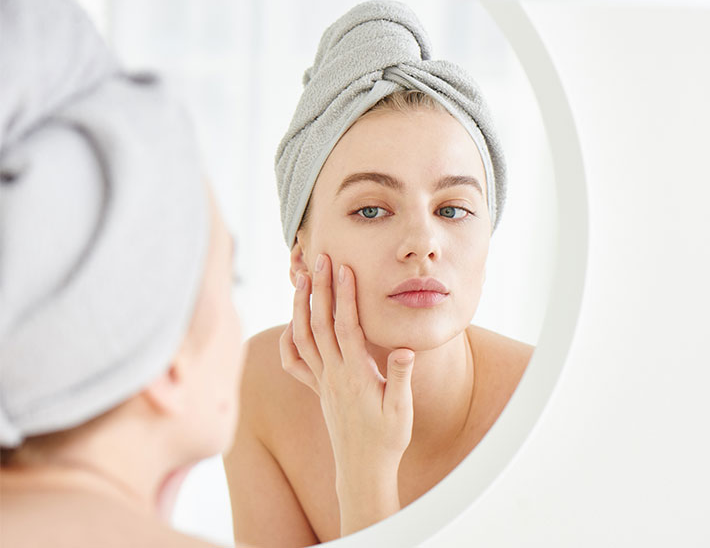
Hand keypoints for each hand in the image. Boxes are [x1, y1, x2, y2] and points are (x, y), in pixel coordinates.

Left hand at [279, 253, 414, 534]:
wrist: (363, 468)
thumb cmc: (387, 438)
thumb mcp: (401, 410)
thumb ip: (400, 378)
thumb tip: (403, 349)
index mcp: (355, 374)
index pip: (346, 327)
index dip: (344, 296)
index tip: (343, 268)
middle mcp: (333, 375)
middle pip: (319, 324)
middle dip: (318, 288)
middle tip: (319, 258)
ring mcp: (321, 381)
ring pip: (303, 337)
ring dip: (300, 306)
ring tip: (301, 277)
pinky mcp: (317, 389)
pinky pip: (294, 362)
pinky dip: (288, 339)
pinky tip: (291, 323)